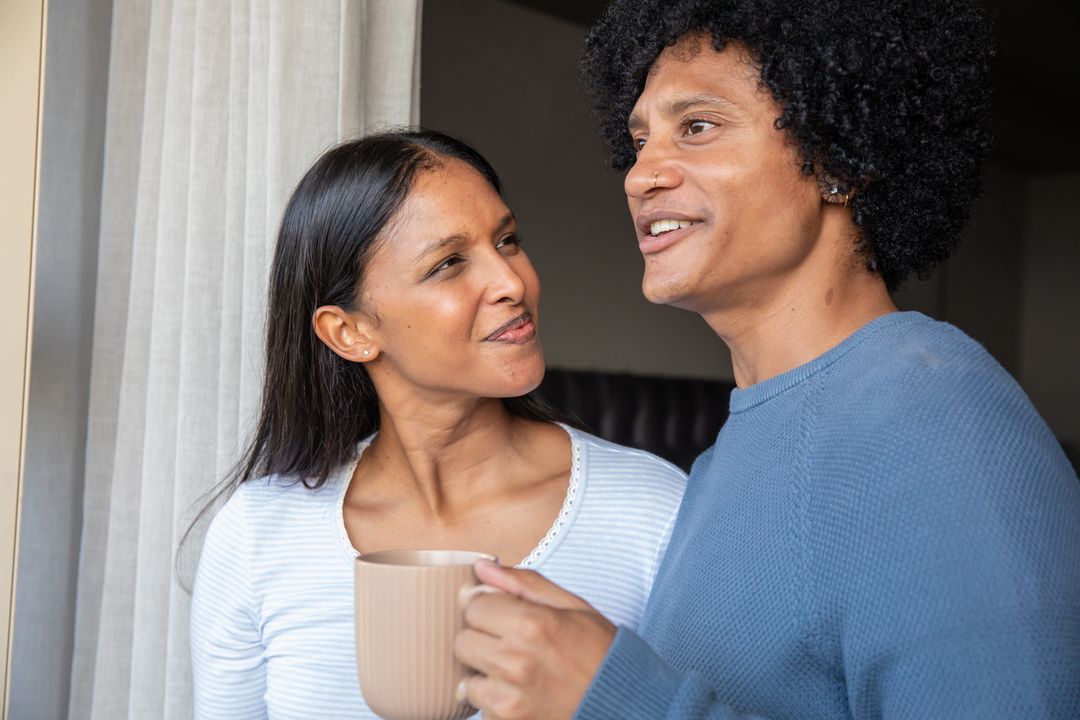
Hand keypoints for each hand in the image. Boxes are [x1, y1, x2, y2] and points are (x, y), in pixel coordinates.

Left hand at [454, 559, 616, 719]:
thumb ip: (524, 584)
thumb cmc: (601, 654)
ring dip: (486, 674)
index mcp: (531, 624)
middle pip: (463, 640)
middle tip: (512, 645)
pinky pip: (481, 707)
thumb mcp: (572, 607)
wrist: (625, 705)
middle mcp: (515, 660)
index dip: (489, 608)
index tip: (505, 616)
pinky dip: (495, 701)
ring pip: (467, 677)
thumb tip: (482, 568)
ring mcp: (509, 697)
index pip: (473, 606)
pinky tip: (522, 694)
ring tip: (518, 673)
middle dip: (481, 639)